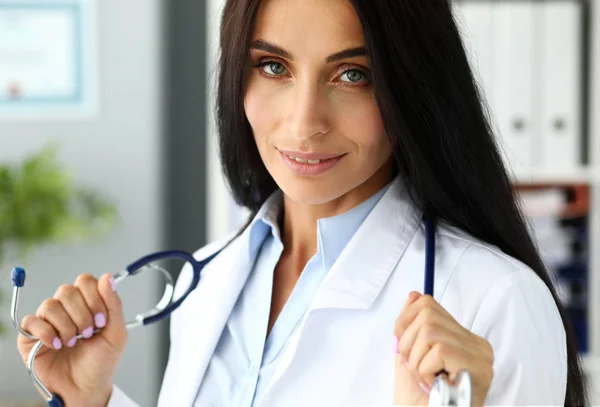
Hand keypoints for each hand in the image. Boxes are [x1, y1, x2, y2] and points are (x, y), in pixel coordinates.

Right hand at [16, 273, 127, 406]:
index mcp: (88, 304)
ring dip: (66, 326)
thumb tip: (108, 277)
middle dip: (81, 314)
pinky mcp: (31, 336)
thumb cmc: (101, 362)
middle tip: (87, 334)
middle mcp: (67, 309)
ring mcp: (48, 321)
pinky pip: (31, 321)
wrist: (85, 389)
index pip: (86, 281)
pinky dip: (46, 333)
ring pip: (50, 305)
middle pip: (67, 290)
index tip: (102, 321)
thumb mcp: (116, 333)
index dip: (94, 298)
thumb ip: (113, 304)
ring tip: (72, 342)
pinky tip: (57, 345)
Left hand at [392, 292, 493, 406]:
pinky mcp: (476, 365)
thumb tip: (413, 296)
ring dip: (416, 359)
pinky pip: (438, 350)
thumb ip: (411, 330)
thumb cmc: (421, 402)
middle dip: (408, 342)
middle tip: (414, 368)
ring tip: (425, 379)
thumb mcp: (410, 359)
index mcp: (462, 340)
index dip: (405, 320)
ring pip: (430, 331)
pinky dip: (425, 369)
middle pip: (427, 314)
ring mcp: (479, 355)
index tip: (401, 344)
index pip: (429, 305)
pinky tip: (433, 384)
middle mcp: (476, 344)